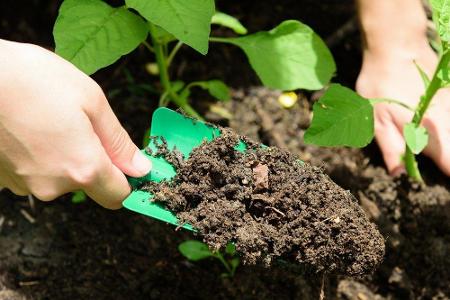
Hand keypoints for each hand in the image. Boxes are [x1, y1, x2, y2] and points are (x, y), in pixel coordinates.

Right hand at [0, 40, 151, 207]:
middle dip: (94, 161)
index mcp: (83, 168)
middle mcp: (54, 186)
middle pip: (90, 185)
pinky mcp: (5, 179)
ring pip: (62, 178)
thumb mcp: (92, 101)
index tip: (129, 163)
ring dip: (65, 156)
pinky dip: (41, 156)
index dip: (128, 180)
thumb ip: (119, 142)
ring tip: (51, 122)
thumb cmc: (33, 79)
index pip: (119, 196)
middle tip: (82, 125)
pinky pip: (38, 173)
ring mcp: (26, 185)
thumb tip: (140, 168)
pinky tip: (31, 129)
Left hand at [356, 44, 449, 175]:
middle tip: (438, 165)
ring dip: (445, 145)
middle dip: (447, 160)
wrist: (397, 46)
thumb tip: (398, 172)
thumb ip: (390, 148)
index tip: (443, 183)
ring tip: (424, 140)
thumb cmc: (381, 84)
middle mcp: (448, 121)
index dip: (449, 174)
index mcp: (429, 132)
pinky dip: (446, 129)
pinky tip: (431, 128)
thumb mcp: (376, 120)